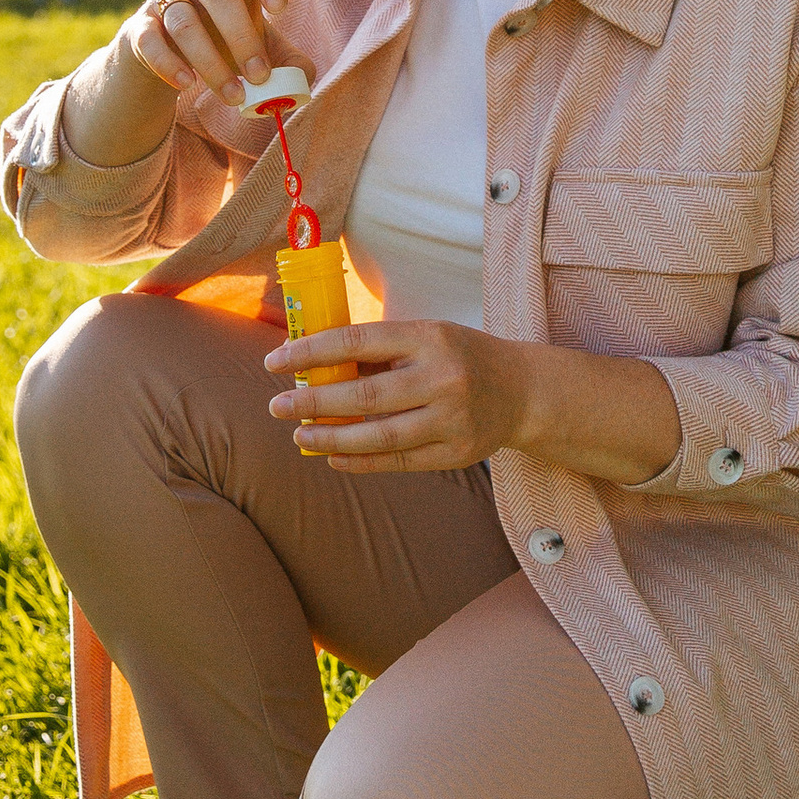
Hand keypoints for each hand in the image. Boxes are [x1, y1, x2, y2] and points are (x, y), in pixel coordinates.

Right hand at [127, 0, 293, 122]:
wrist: (166, 54)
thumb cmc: (224, 39)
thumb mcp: (260, 44)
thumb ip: (288, 60)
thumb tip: (304, 78)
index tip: (279, 10)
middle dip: (242, 38)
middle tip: (260, 76)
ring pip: (185, 24)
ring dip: (212, 65)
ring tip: (235, 97)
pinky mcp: (139, 26)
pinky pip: (150, 42)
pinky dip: (169, 65)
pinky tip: (188, 84)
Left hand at [266, 316, 526, 473]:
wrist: (523, 390)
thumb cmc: (459, 357)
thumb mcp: (425, 338)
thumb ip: (377, 352)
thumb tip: (311, 368)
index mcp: (429, 337)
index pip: (357, 341)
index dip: (311, 352)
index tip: (275, 362)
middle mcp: (443, 377)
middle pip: (364, 394)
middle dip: (313, 402)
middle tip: (277, 407)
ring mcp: (452, 419)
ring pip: (378, 436)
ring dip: (331, 437)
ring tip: (300, 436)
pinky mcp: (457, 453)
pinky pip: (398, 461)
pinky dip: (360, 461)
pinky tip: (333, 456)